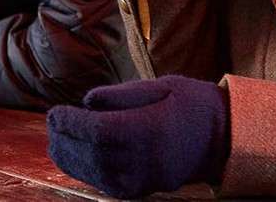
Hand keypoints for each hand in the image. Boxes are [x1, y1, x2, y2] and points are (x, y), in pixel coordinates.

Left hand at [47, 75, 229, 197]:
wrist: (224, 138)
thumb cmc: (192, 104)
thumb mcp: (161, 85)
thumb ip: (122, 94)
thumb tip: (86, 102)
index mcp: (151, 130)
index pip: (99, 131)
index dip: (71, 124)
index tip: (53, 112)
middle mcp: (146, 159)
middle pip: (93, 154)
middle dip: (65, 139)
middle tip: (50, 123)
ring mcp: (146, 179)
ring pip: (96, 173)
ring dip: (70, 158)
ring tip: (55, 140)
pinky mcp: (145, 190)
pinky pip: (108, 185)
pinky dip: (86, 172)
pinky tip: (74, 158)